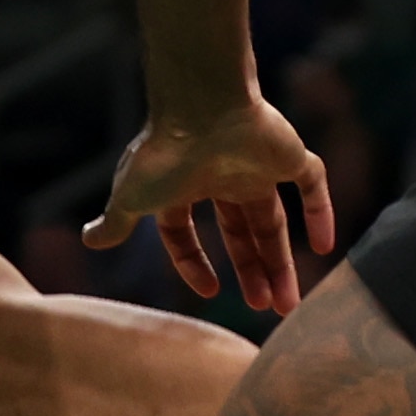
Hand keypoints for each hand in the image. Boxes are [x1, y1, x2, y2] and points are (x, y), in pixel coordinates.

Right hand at [87, 93, 335, 314]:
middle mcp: (220, 177)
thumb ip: (117, 223)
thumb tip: (88, 240)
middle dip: (251, 271)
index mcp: (182, 186)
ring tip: (289, 302)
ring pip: (273, 220)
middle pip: (239, 232)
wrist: (203, 107)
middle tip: (265, 308)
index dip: (194, 263)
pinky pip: (312, 186)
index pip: (186, 232)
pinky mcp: (289, 154)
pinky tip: (326, 246)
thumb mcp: (132, 198)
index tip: (212, 290)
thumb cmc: (163, 153)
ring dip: (282, 261)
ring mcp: (257, 165)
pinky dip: (322, 214)